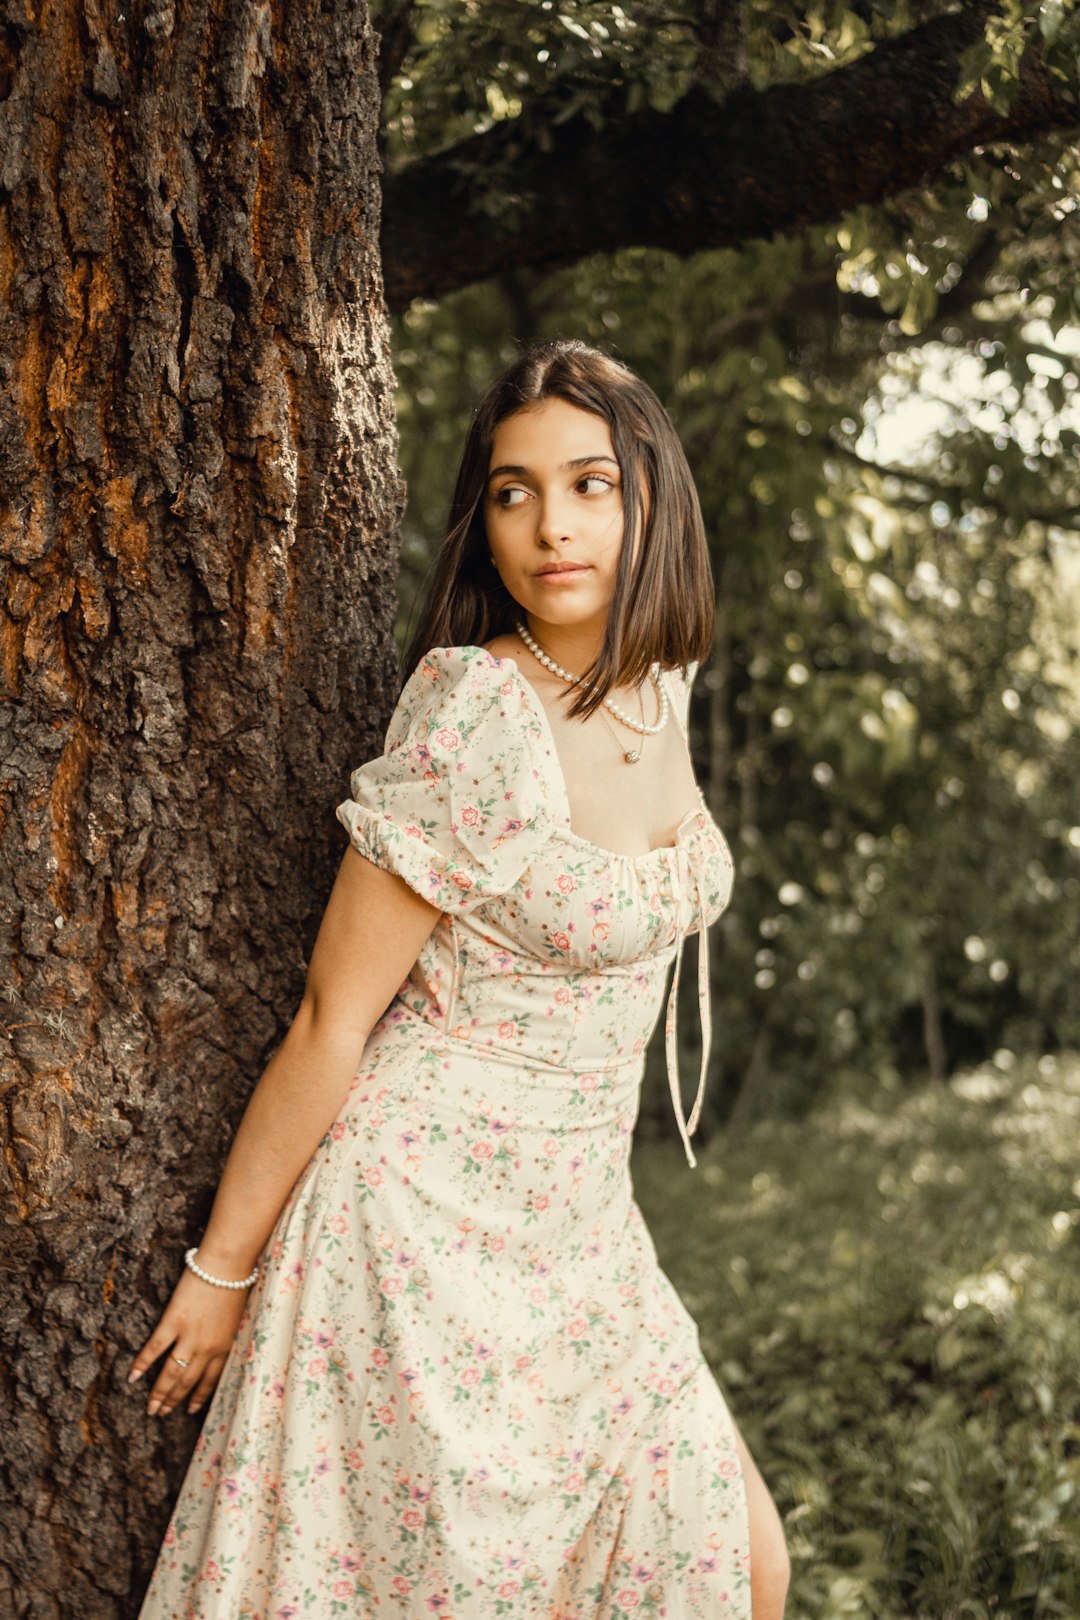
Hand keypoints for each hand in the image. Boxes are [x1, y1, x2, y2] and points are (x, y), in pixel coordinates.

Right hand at [128, 1266, 251, 1417]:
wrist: (226, 1265)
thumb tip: (213, 1352)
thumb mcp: (235, 1319)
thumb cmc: (235, 1285)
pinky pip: (154, 1349)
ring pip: (171, 1373)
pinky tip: (132, 1378)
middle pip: (187, 1381)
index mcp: (224, 1347)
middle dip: (173, 1401)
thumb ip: (224, 1338)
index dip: (198, 1398)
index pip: (210, 1381)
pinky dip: (142, 1365)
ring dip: (159, 1393)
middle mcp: (207, 1347)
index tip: (189, 1411)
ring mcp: (189, 1336)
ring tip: (150, 1407)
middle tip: (161, 1413)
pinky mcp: (173, 1322)